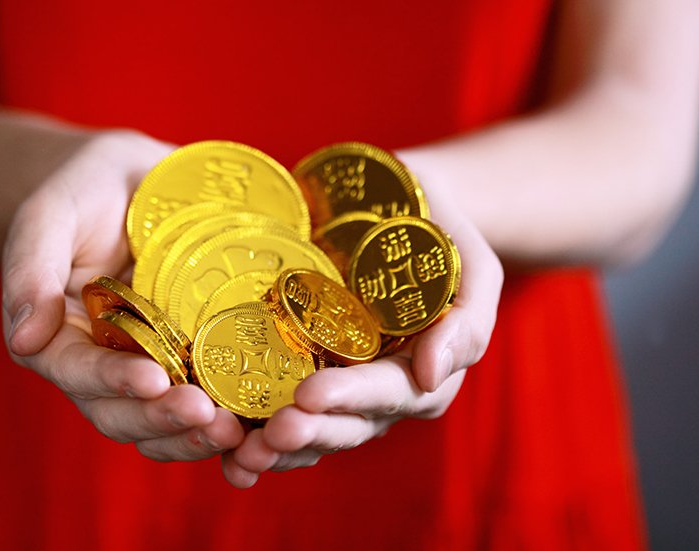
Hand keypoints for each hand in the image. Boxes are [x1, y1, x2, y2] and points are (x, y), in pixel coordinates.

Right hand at [1, 130, 244, 460]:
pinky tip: (254, 424)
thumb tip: (25, 340)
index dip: (112, 381)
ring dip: (193, 436)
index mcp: (57, 335)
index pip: (76, 371)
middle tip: (206, 416)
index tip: (153, 380)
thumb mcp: (51, 213)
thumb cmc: (86, 190)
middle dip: (161, 420)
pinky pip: (199, 405)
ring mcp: (146, 368)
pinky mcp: (187, 363)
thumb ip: (31, 268)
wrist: (136, 182)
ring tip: (235, 432)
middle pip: (120, 413)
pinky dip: (222, 422)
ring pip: (158, 424)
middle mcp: (99, 363)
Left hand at [221, 165, 502, 487]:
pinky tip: (226, 454)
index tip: (308, 394)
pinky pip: (280, 415)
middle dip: (308, 433)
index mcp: (421, 374)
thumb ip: (467, 321)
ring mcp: (339, 390)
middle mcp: (379, 395)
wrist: (398, 211)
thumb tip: (432, 374)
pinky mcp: (302, 375)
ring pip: (312, 433)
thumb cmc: (439, 234)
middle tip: (270, 432)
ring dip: (277, 450)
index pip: (388, 394)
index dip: (349, 398)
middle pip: (345, 426)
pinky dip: (254, 439)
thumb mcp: (472, 267)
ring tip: (240, 456)